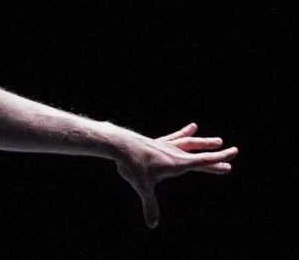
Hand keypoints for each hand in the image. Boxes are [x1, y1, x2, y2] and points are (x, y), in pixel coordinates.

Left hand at [114, 122, 236, 227]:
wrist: (118, 143)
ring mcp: (166, 146)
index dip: (218, 158)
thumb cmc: (132, 164)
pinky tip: (192, 127)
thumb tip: (152, 225)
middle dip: (215, 154)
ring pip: (189, 143)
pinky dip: (184, 133)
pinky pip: (175, 138)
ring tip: (217, 140)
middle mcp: (175, 153)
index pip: (203, 161)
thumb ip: (150, 205)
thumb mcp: (143, 186)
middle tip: (232, 152)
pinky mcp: (157, 142)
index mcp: (177, 163)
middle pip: (199, 153)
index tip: (233, 152)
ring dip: (203, 142)